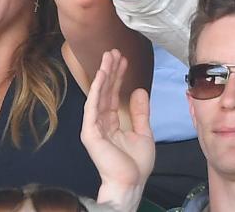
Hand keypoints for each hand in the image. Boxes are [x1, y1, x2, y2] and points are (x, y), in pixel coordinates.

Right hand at [82, 50, 154, 190]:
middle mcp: (100, 122)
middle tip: (114, 51)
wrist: (131, 183)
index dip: (118, 77)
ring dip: (103, 74)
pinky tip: (101, 75)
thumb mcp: (143, 132)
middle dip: (110, 70)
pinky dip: (97, 89)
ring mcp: (94, 127)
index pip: (113, 95)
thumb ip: (140, 112)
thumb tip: (138, 91)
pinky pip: (93, 106)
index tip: (124, 60)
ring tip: (108, 56)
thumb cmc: (136, 165)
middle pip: (105, 91)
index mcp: (111, 123)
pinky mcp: (91, 132)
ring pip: (98, 94)